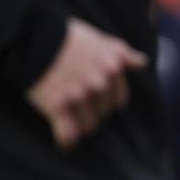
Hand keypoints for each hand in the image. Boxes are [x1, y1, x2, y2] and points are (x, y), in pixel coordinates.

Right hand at [26, 19, 148, 149]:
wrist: (36, 35)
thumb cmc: (70, 37)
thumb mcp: (102, 40)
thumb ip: (123, 54)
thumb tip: (143, 63)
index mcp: (113, 69)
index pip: (118, 101)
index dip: (107, 101)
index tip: (96, 100)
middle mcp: (98, 84)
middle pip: (102, 114)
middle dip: (93, 112)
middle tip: (78, 105)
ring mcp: (78, 96)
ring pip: (87, 126)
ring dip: (80, 124)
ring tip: (70, 118)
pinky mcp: (56, 106)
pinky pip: (68, 135)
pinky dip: (67, 140)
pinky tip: (66, 143)